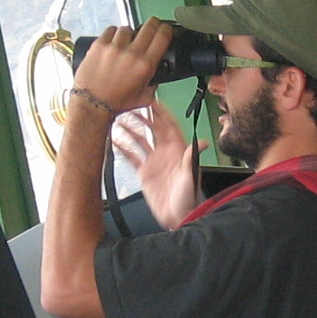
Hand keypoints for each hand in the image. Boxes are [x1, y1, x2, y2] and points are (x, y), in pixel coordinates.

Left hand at [71, 20, 171, 116]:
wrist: (92, 104)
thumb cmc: (114, 102)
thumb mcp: (143, 98)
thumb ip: (153, 86)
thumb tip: (155, 78)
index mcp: (145, 66)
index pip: (162, 36)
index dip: (166, 29)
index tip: (165, 29)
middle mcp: (131, 54)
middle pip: (149, 25)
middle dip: (153, 24)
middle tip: (151, 27)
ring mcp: (114, 47)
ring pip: (128, 28)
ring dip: (129, 34)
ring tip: (125, 42)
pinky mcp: (99, 45)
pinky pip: (110, 30)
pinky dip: (113, 34)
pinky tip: (112, 42)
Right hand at [114, 101, 202, 227]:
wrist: (177, 217)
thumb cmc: (188, 198)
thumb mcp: (190, 176)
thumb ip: (191, 158)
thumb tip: (201, 142)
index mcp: (178, 150)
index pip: (169, 126)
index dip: (161, 112)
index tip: (152, 100)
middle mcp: (165, 153)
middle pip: (153, 129)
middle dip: (143, 117)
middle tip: (130, 107)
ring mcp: (154, 162)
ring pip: (140, 140)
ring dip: (131, 130)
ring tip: (119, 120)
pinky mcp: (144, 173)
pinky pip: (132, 157)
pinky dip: (123, 149)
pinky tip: (115, 141)